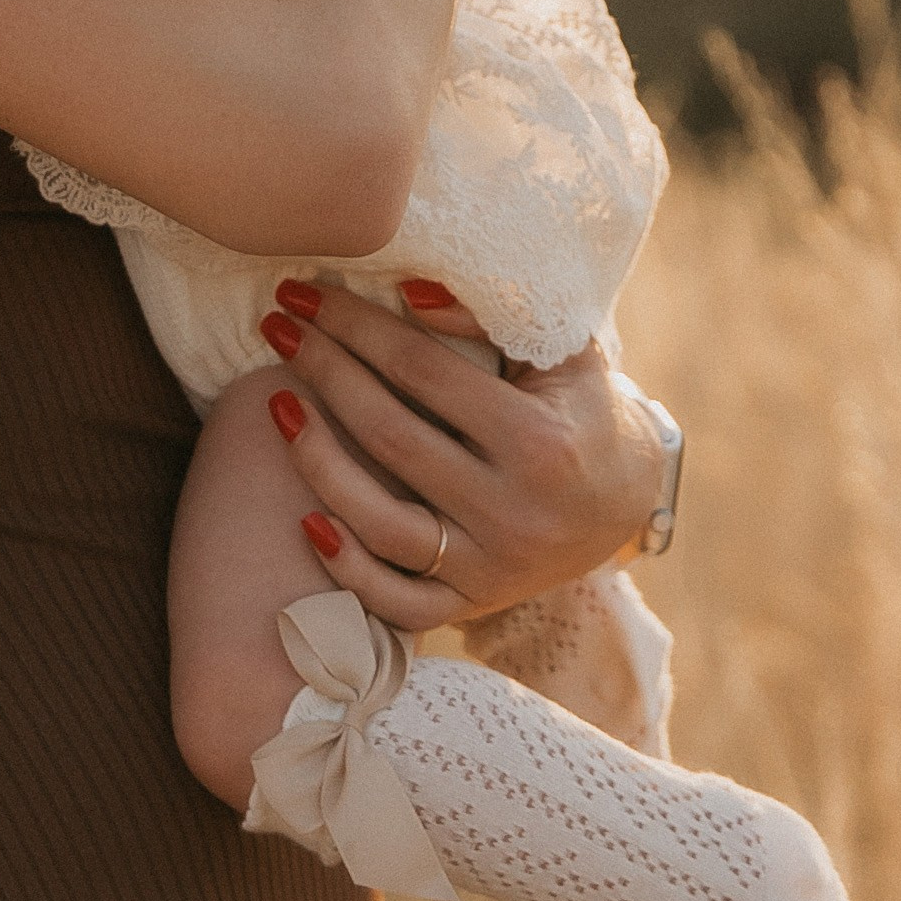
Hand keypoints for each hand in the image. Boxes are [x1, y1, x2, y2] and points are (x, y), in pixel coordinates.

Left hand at [262, 278, 660, 632]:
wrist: (625, 501)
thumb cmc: (579, 408)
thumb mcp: (562, 353)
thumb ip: (494, 318)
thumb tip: (411, 293)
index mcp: (538, 441)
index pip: (422, 371)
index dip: (355, 327)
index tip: (302, 293)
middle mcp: (514, 512)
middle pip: (391, 437)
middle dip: (324, 372)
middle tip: (275, 328)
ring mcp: (491, 568)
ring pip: (384, 525)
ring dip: (318, 462)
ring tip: (278, 404)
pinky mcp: (472, 606)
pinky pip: (398, 601)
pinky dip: (349, 570)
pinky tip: (306, 521)